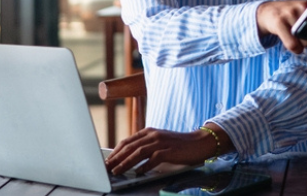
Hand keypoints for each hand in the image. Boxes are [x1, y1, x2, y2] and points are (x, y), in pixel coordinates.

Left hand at [105, 125, 227, 174]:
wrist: (199, 142)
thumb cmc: (178, 145)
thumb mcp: (159, 142)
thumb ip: (146, 146)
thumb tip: (129, 159)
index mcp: (149, 132)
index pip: (127, 141)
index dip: (115, 151)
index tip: (107, 161)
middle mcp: (153, 135)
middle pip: (130, 146)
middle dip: (116, 158)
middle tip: (107, 167)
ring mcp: (161, 142)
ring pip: (138, 152)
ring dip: (126, 163)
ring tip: (117, 171)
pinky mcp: (169, 150)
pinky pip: (154, 158)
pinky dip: (145, 166)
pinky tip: (138, 173)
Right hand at [256, 0, 306, 53]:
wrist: (267, 11)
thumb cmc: (291, 17)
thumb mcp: (306, 14)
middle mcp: (302, 6)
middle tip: (304, 35)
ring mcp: (290, 13)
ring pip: (306, 42)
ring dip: (303, 45)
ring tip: (297, 37)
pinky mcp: (279, 22)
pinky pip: (293, 45)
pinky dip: (296, 49)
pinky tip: (293, 44)